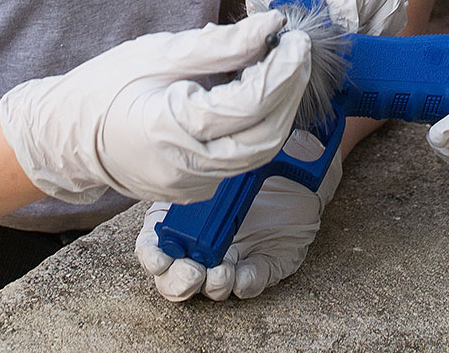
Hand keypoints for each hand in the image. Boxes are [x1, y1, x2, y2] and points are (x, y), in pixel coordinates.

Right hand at [0, 11, 311, 204]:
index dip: (281, 73)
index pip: (247, 107)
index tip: (298, 40)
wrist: (70, 137)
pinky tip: (261, 98)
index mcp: (169, 130)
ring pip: (260, 152)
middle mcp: (187, 169)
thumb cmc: (106, 88)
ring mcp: (193, 186)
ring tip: (283, 71)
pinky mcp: (198, 190)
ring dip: (280, 110)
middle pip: (265, 137)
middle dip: (290, 92)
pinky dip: (260, 127)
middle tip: (299, 54)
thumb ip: (219, 46)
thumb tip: (270, 28)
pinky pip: (244, 160)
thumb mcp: (158, 54)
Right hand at [135, 130, 341, 300]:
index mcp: (182, 222)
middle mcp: (203, 247)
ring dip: (213, 285)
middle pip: (175, 279)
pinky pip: (251, 282)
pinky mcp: (264, 264)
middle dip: (179, 281)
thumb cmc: (250, 162)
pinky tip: (242, 274)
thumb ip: (200, 167)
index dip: (153, 258)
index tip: (160, 259)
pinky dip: (245, 282)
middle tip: (192, 272)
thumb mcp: (220, 163)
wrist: (295, 166)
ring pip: (211, 287)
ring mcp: (233, 258)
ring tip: (221, 272)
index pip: (154, 249)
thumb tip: (185, 166)